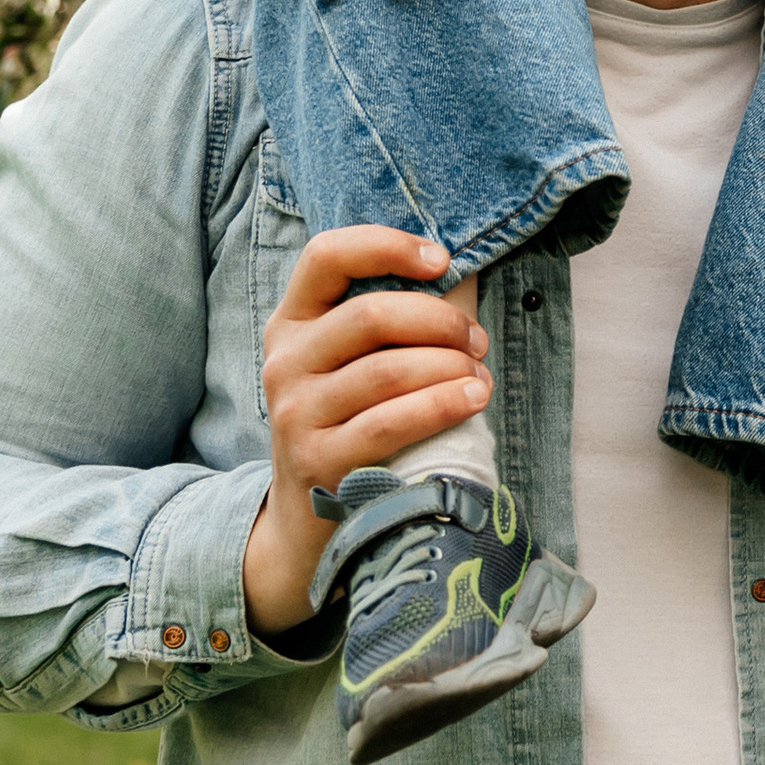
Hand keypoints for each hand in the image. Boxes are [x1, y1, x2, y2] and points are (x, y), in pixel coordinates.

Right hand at [243, 227, 489, 633]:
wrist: (307, 519)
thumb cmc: (352, 423)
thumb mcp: (351, 365)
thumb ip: (393, 321)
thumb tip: (464, 274)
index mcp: (291, 324)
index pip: (326, 256)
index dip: (386, 246)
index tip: (441, 259)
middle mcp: (284, 363)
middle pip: (370, 316)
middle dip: (440, 322)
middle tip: (476, 340)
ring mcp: (295, 413)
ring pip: (388, 370)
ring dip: (450, 368)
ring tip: (481, 376)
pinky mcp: (318, 461)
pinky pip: (392, 423)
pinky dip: (443, 405)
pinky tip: (474, 399)